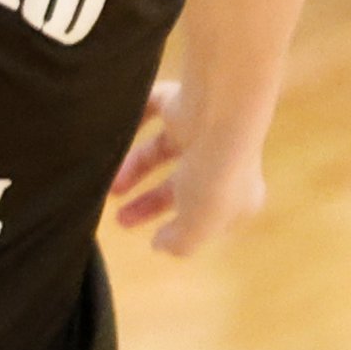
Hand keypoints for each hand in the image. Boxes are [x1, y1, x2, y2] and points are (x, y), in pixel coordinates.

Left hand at [110, 83, 267, 259]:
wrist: (219, 115)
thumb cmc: (215, 178)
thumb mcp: (199, 225)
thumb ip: (180, 242)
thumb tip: (162, 246)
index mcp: (238, 195)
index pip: (211, 217)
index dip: (185, 229)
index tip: (156, 240)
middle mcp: (222, 161)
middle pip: (180, 185)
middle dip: (149, 203)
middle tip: (120, 220)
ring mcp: (201, 130)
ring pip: (161, 151)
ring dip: (135, 169)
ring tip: (111, 187)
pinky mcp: (182, 102)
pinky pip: (151, 110)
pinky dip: (133, 122)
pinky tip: (115, 138)